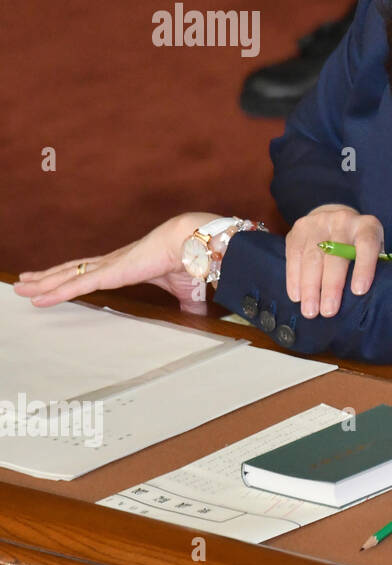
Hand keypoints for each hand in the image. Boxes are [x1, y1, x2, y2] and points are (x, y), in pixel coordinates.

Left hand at [15, 212, 221, 313]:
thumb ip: (187, 307)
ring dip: (42, 283)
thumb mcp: (186, 292)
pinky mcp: (109, 273)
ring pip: (66, 276)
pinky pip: (76, 286)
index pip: (93, 271)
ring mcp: (108, 267)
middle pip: (72, 270)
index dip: (73, 275)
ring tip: (20, 287)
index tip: (58, 278)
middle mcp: (112, 263)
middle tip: (26, 281)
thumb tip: (197, 320)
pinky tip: (37, 298)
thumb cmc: (190, 262)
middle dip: (47, 276)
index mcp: (128, 266)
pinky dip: (55, 293)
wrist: (193, 244)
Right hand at [284, 204, 384, 318]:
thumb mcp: (373, 249)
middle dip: (331, 286)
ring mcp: (318, 223)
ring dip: (310, 287)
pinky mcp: (298, 230)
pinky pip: (294, 256)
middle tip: (329, 311)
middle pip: (335, 254)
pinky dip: (294, 279)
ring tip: (311, 310)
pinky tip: (297, 296)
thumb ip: (373, 266)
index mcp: (367, 226)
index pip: (367, 245)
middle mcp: (342, 220)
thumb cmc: (357, 243)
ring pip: (312, 257)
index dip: (364, 268)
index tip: (358, 291)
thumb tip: (368, 297)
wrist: (333, 218)